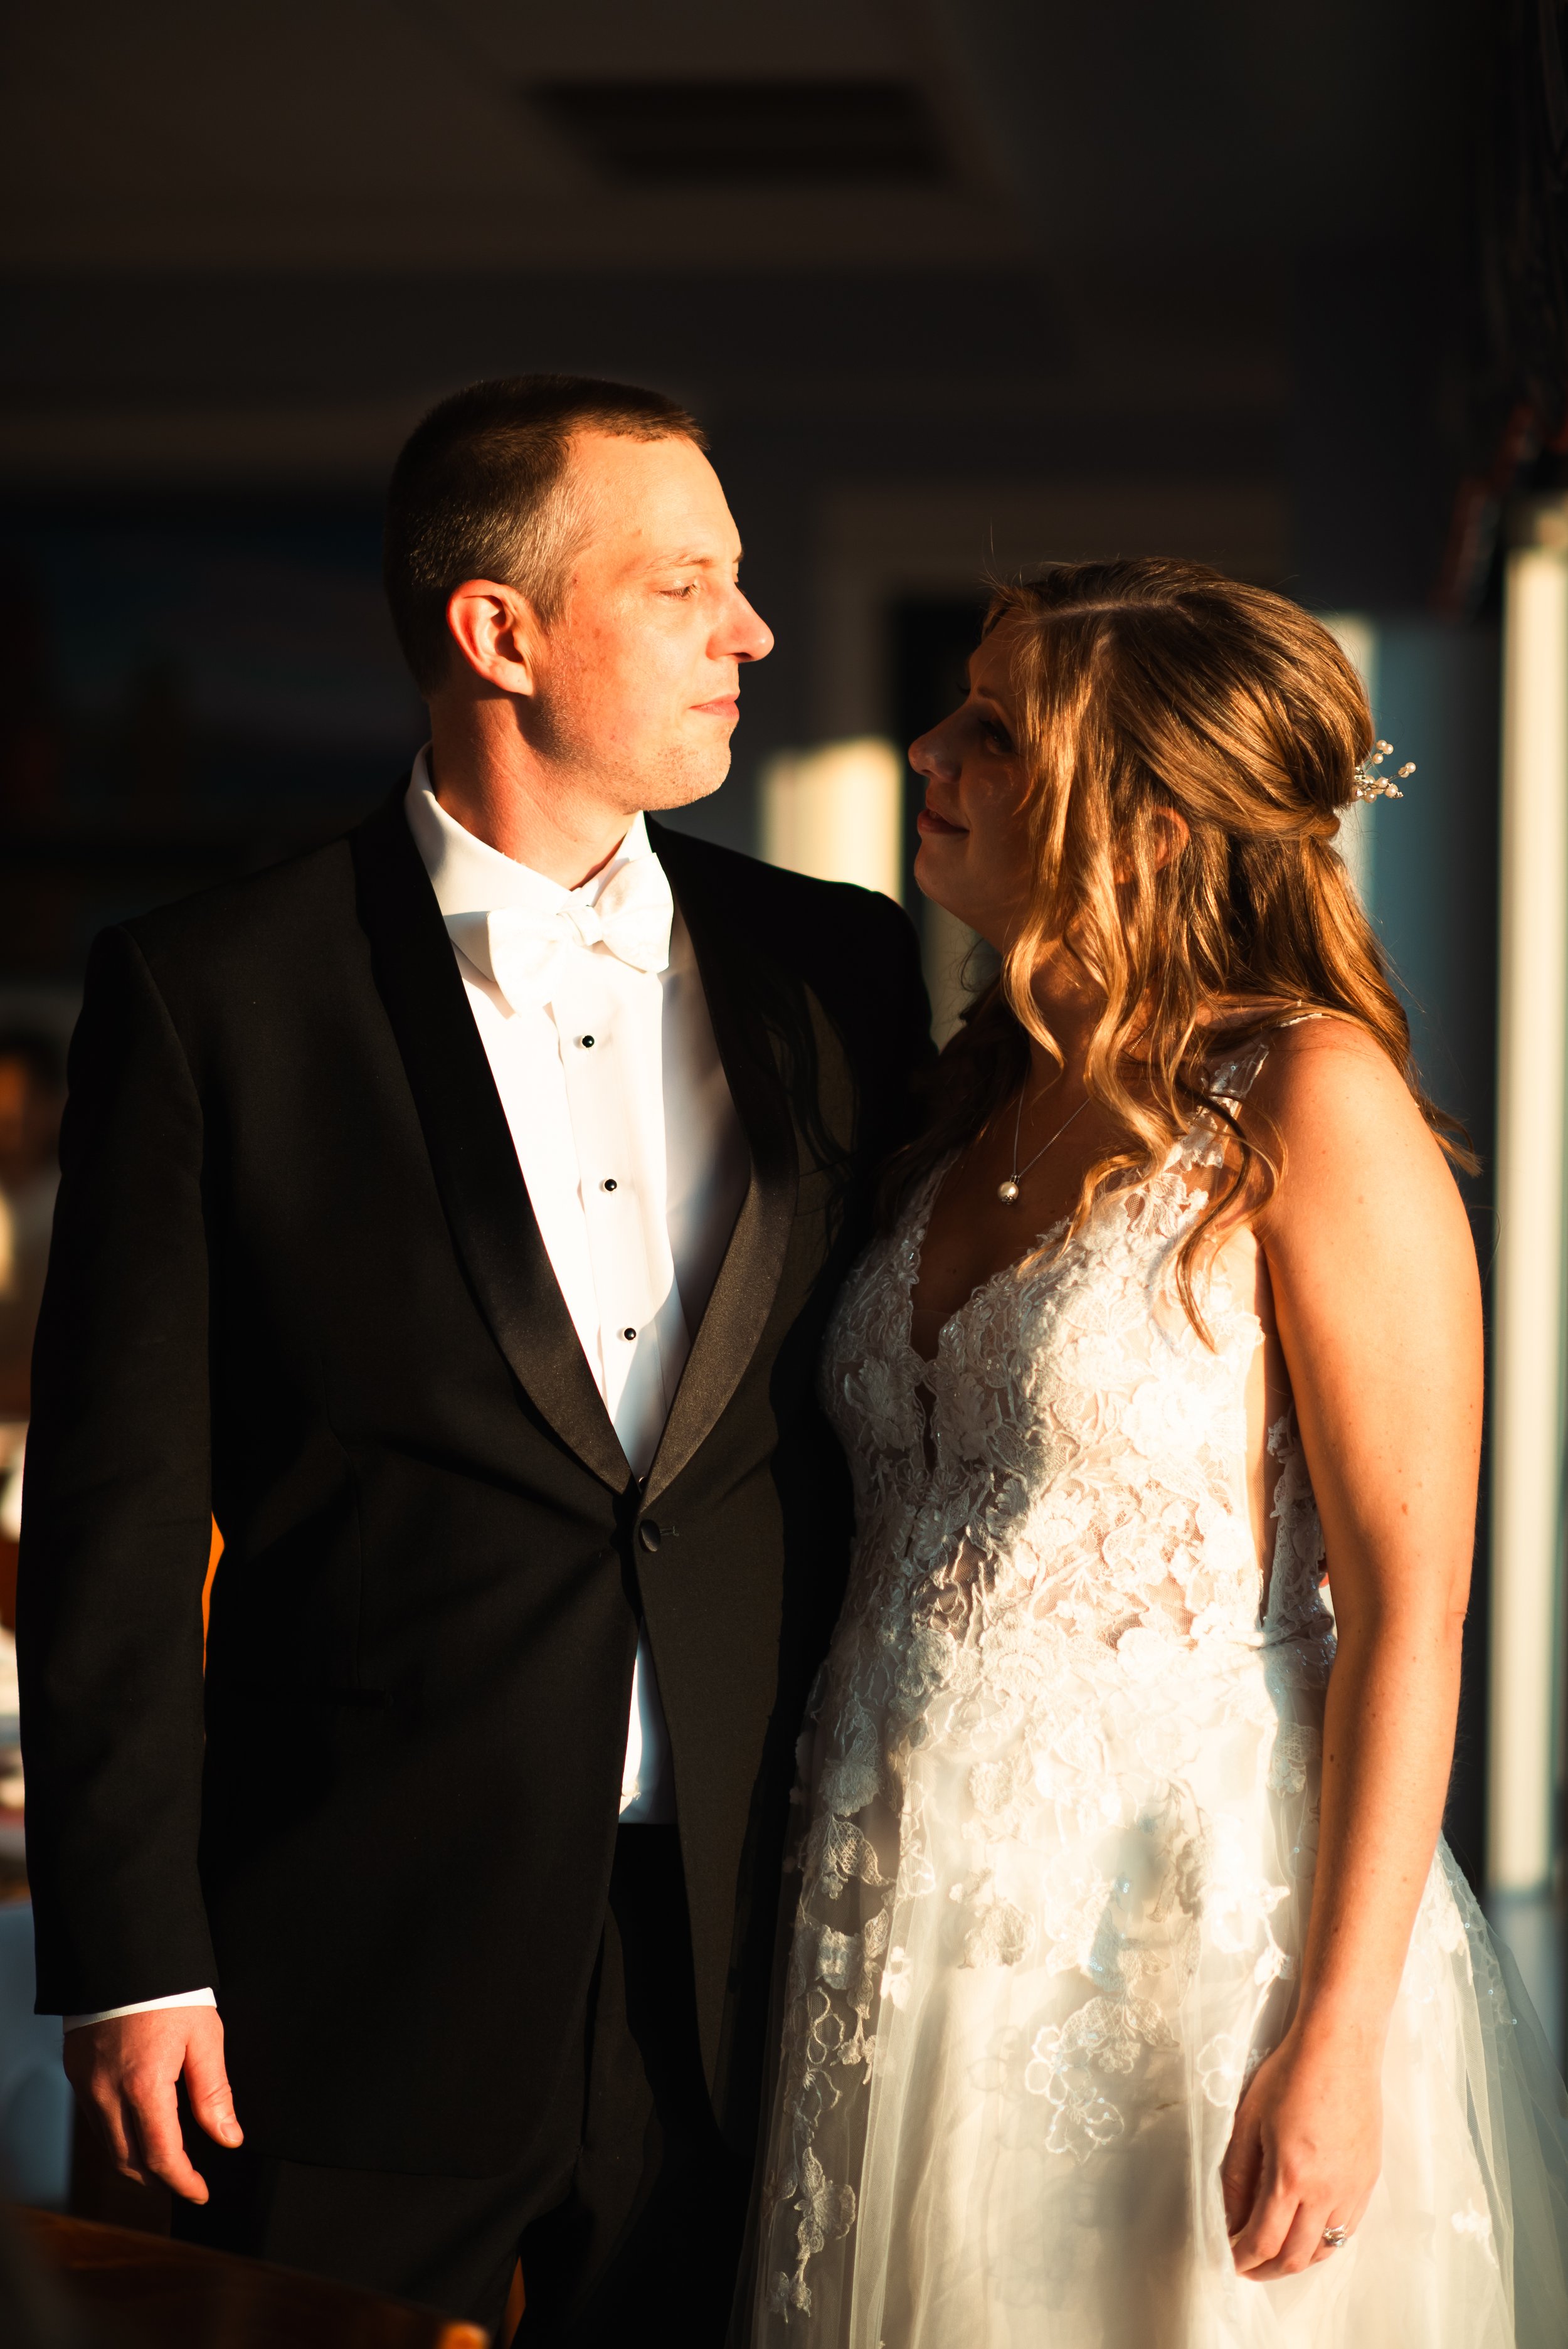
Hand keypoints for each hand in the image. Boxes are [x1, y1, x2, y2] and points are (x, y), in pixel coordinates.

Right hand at [63, 2006, 242, 2203]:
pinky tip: (137, 2128)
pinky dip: (116, 2135)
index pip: (162, 2156)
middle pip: (128, 2161)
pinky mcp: (75, 2072)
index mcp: (144, 2086)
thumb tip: (228, 2137)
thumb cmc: (169, 1990)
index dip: (183, 2181)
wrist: (124, 1953)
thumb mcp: (205, 2037)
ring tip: (164, 2162)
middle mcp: (107, 2092)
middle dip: (158, 2179)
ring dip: (135, 2162)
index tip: (200, 2191)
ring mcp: (86, 2084)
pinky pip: (94, 2120)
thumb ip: (214, 2093)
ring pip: (108, 2145)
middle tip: (185, 2180)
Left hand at [1221, 2020, 1379, 2279]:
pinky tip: (1306, 2233)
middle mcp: (1328, 2191)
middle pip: (1297, 2256)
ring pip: (1325, 2249)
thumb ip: (1238, 2175)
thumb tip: (1229, 2217)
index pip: (1264, 2240)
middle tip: (1246, 2266)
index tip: (1227, 2260)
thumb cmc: (1292, 2074)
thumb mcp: (1249, 2120)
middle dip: (1266, 2270)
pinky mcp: (1368, 2180)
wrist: (1341, 2047)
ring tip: (1272, 2255)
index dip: (1242, 2258)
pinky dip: (1323, 2243)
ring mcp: (1353, 2189)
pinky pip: (1346, 2230)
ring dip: (1296, 2261)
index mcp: (1292, 2176)